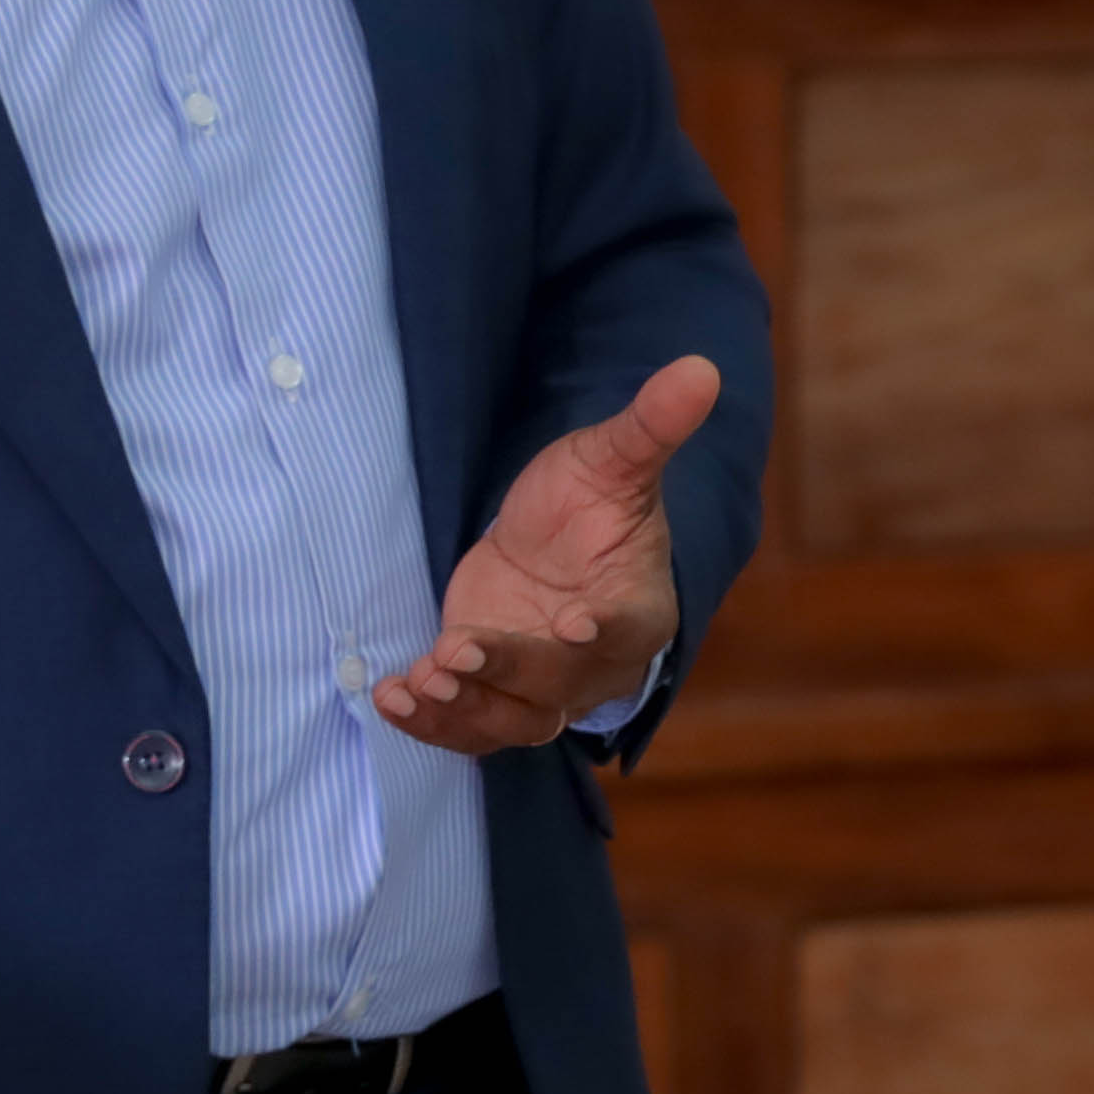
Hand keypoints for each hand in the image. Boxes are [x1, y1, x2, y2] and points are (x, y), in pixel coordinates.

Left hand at [378, 357, 721, 757]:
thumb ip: (652, 426)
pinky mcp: (492, 693)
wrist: (554, 545)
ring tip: (419, 684)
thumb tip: (701, 368)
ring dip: (463, 709)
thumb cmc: (594, 503)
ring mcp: (540, 687)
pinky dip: (431, 722)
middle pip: (557, 682)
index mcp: (639, 609)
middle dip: (508, 669)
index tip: (574, 622)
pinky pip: (467, 725)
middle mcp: (594, 665)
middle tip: (458, 649)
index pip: (628, 627)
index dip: (605, 631)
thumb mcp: (614, 459)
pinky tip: (392, 697)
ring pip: (510, 719)